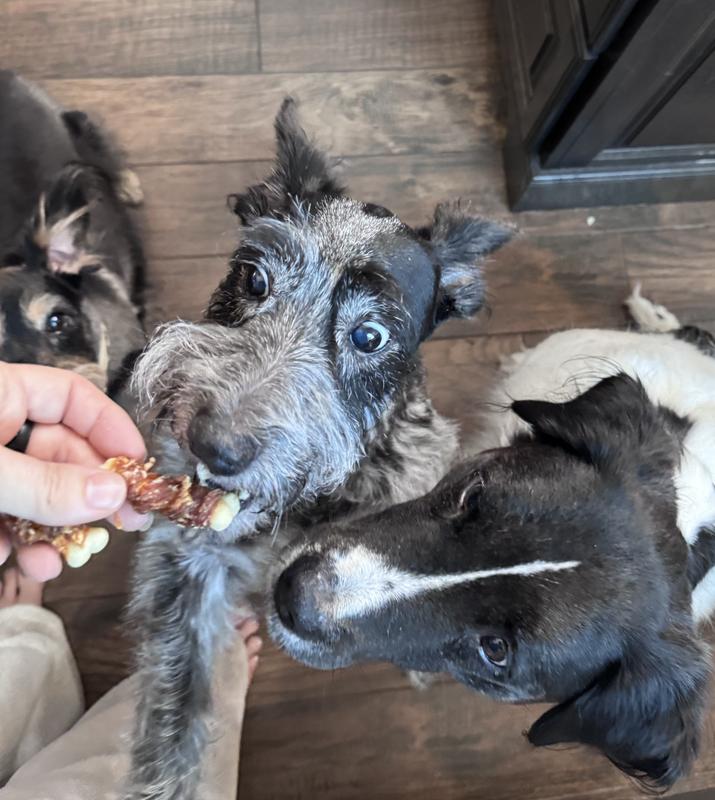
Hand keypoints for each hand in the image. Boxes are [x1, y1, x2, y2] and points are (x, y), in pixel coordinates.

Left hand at [0, 363, 147, 580]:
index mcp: (1, 393)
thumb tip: (113, 495)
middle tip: (121, 526)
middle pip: (61, 454)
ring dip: (52, 530)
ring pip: (36, 494)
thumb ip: (44, 485)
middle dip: (85, 495)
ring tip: (61, 559)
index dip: (111, 428)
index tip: (139, 467)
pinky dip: (15, 541)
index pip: (73, 397)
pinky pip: (5, 517)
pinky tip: (16, 559)